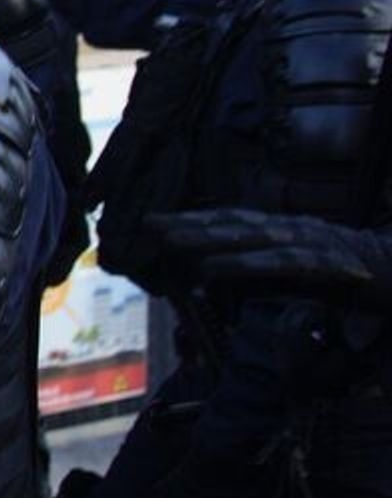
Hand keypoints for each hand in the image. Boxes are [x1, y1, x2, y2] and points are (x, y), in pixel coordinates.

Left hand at [133, 209, 391, 308]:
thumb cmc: (346, 277)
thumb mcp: (294, 276)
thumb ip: (255, 275)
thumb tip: (208, 277)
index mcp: (285, 229)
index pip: (232, 220)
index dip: (194, 219)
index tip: (155, 222)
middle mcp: (293, 229)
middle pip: (234, 223)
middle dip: (191, 224)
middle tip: (151, 226)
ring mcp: (311, 243)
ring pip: (252, 238)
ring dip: (210, 239)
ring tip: (173, 243)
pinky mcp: (326, 265)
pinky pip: (279, 264)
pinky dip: (244, 265)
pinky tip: (215, 270)